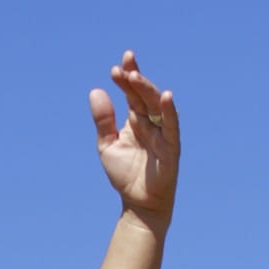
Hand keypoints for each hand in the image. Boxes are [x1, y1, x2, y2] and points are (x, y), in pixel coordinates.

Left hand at [89, 50, 178, 227]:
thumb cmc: (125, 174)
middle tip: (125, 64)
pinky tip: (166, 95)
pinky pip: (172, 126)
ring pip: (157, 106)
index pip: (132, 93)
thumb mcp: (107, 145)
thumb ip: (103, 120)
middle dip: (136, 78)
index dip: (126, 79)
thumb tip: (95, 91)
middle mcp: (151, 122)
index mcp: (136, 120)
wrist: (138, 204)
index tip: (116, 68)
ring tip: (135, 76)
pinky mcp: (171, 146)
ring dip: (148, 89)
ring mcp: (162, 133)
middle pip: (144, 95)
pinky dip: (169, 111)